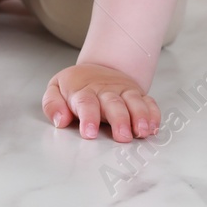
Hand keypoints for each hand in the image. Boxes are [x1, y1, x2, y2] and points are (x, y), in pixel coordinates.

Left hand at [42, 63, 159, 141]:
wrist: (95, 69)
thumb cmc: (75, 87)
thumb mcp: (56, 90)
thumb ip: (53, 105)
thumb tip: (60, 120)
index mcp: (83, 91)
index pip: (86, 103)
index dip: (88, 117)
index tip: (89, 133)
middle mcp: (105, 91)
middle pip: (114, 104)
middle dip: (119, 120)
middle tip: (122, 137)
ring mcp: (123, 91)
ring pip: (134, 101)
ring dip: (140, 116)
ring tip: (142, 132)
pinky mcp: (137, 94)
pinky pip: (148, 102)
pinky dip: (153, 114)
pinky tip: (154, 127)